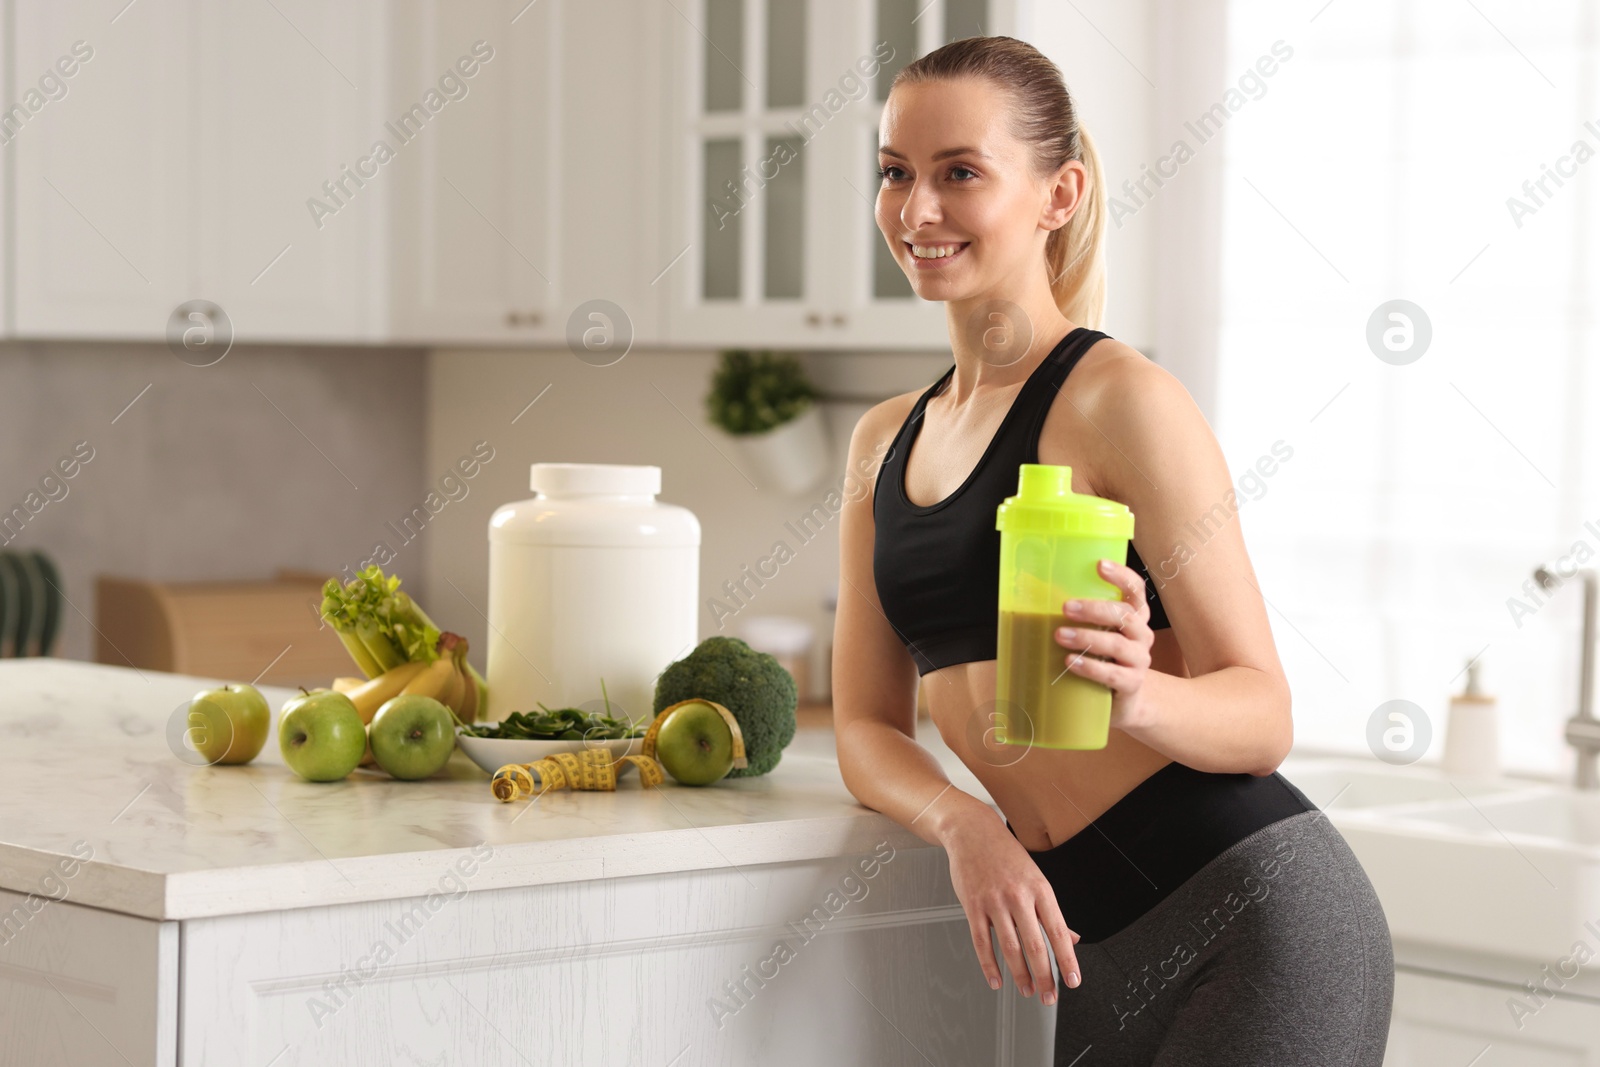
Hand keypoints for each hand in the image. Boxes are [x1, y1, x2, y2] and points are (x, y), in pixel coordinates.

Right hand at [942, 809, 1081, 1002]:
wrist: (973, 831)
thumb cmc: (1005, 854)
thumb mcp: (1036, 877)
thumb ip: (1051, 911)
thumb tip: (1071, 938)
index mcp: (1040, 889)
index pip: (1058, 932)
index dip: (1067, 960)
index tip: (1073, 981)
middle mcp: (1018, 896)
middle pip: (1035, 945)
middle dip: (1045, 976)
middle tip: (1049, 995)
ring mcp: (994, 902)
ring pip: (1010, 947)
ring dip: (1020, 975)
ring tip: (1028, 990)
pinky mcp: (973, 906)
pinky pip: (982, 942)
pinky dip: (989, 965)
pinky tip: (996, 979)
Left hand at [1056, 558, 1156, 731]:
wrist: (1125, 701)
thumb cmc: (1103, 659)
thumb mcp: (1096, 633)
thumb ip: (1078, 616)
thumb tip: (1030, 592)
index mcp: (1134, 616)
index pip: (1135, 590)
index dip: (1121, 576)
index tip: (1100, 564)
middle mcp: (1141, 635)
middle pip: (1125, 615)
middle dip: (1094, 609)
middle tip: (1066, 607)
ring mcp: (1139, 660)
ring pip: (1117, 644)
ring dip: (1087, 637)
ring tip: (1060, 635)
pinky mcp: (1132, 684)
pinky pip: (1113, 675)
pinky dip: (1090, 667)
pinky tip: (1070, 662)